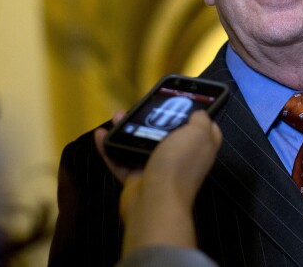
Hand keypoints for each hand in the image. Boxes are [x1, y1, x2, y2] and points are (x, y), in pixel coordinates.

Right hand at [93, 110, 221, 252]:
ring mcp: (157, 170)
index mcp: (198, 149)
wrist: (155, 202)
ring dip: (127, 131)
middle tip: (141, 107)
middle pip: (166, 135)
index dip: (195, 115)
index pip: (201, 130)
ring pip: (140, 146)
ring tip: (117, 117)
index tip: (183, 102)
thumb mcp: (198, 134)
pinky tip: (101, 136)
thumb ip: (202, 121)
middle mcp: (179, 159)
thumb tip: (200, 114)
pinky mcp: (136, 180)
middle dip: (153, 120)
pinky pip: (120, 161)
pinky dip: (109, 149)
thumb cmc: (179, 165)